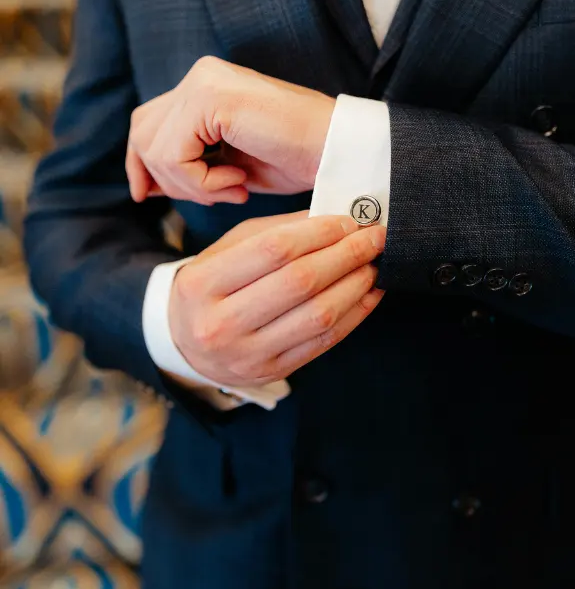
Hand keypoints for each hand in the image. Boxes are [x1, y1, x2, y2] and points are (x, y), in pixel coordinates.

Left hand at [126, 56, 336, 204]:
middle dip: (161, 177)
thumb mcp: (233, 164)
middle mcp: (202, 76)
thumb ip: (194, 162)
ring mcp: (205, 82)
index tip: (151, 196)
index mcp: (208, 85)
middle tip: (211, 197)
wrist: (342, 150)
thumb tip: (146, 183)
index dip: (142, 164)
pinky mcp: (210, 98)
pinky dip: (199, 182)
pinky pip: (173, 154)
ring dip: (190, 185)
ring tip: (233, 190)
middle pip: (142, 131)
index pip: (149, 122)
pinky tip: (238, 184)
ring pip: (154, 147)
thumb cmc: (300, 159)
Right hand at [169, 211, 386, 387]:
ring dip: (357, 284)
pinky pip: (325, 340)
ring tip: (375, 263)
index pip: (274, 250)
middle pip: (301, 282)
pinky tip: (370, 292)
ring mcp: (248, 353)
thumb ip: (277, 231)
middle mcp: (221, 323)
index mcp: (203, 283)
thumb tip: (334, 218)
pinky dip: (356, 313)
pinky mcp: (273, 371)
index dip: (320, 233)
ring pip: (319, 314)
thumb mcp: (229, 250)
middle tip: (375, 238)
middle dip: (347, 255)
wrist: (185, 344)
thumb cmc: (213, 287)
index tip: (349, 221)